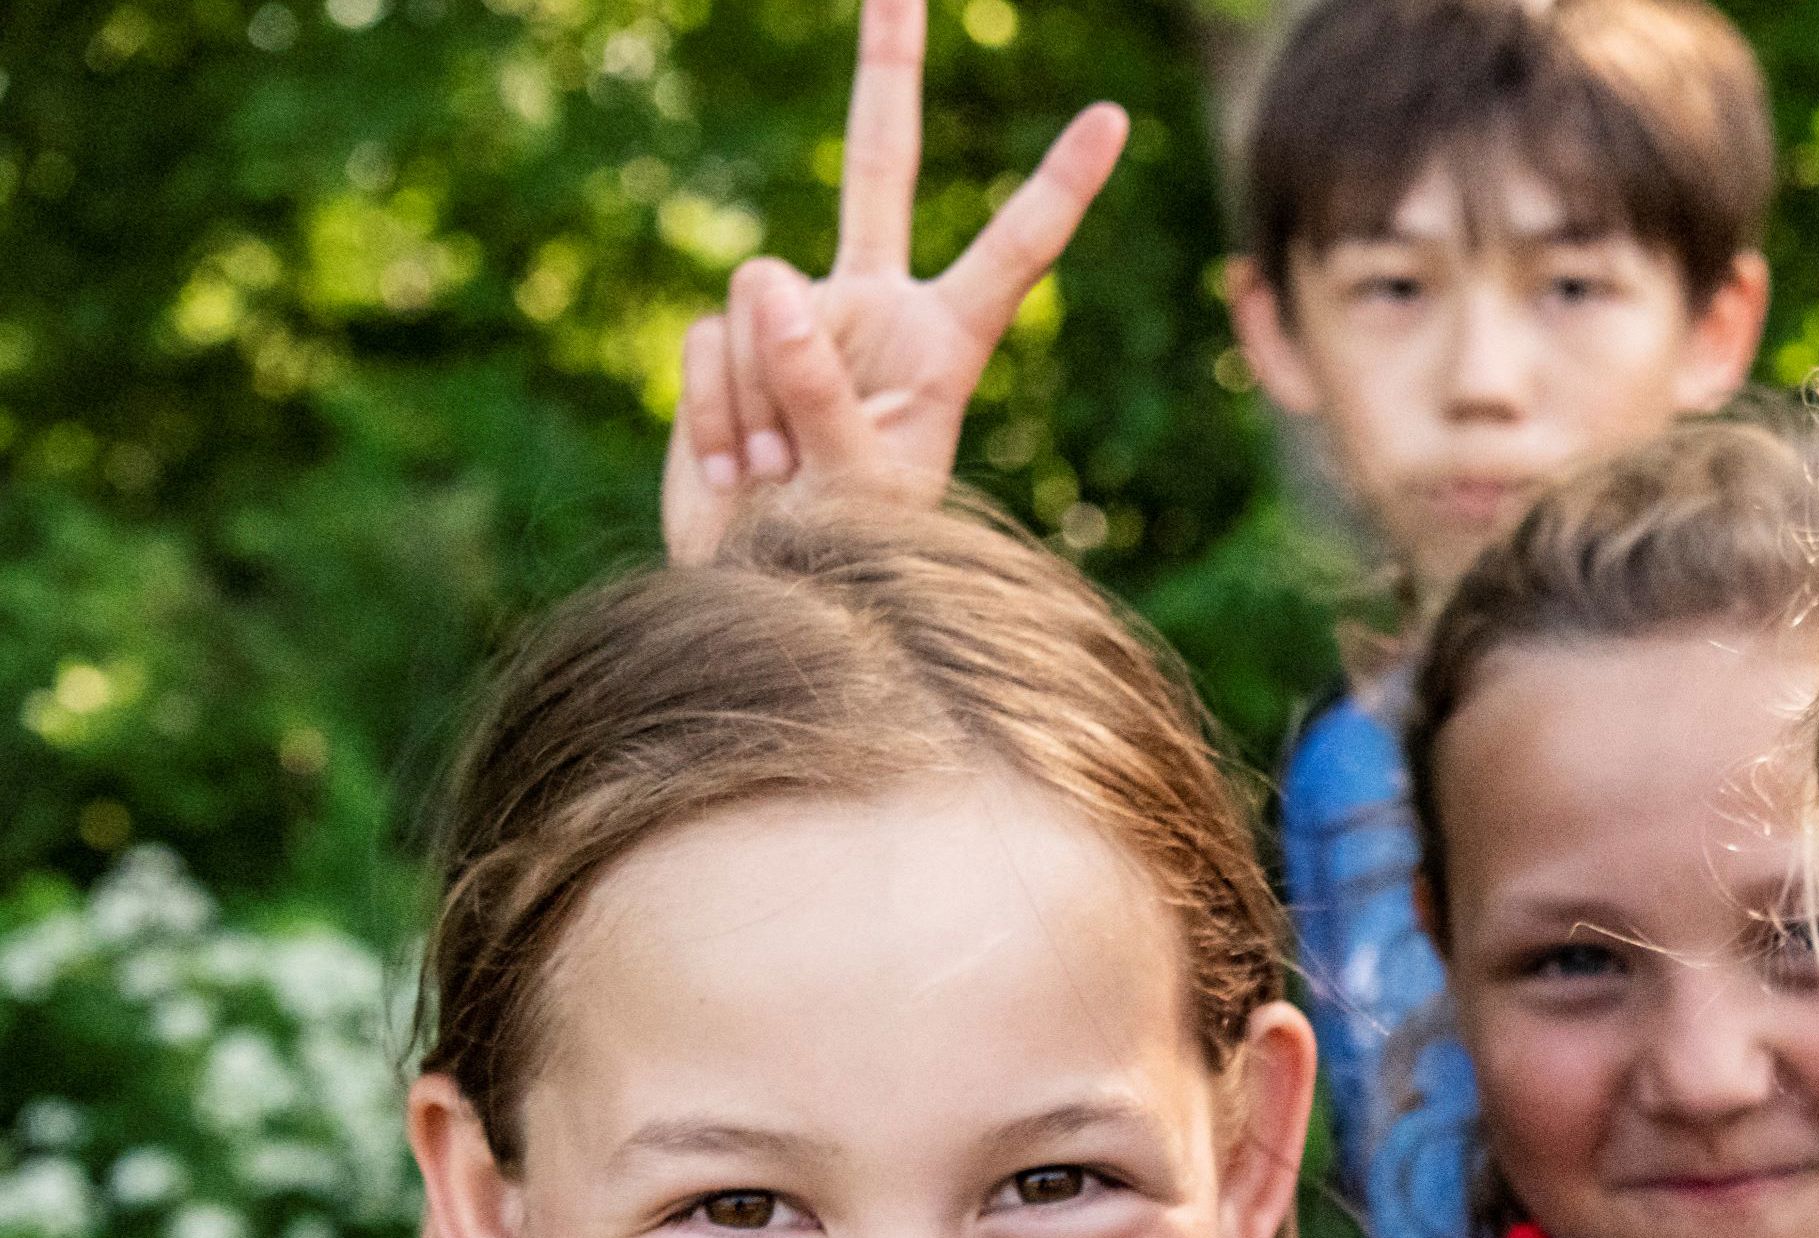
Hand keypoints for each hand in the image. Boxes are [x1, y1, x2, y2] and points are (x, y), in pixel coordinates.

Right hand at [660, 0, 1125, 562]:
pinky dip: (712, 419)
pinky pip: (706, 347)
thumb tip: (765, 277)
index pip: (1013, 248)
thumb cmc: (846, 556)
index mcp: (945, 342)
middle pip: (878, 163)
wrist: (767, 589)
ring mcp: (797, 318)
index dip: (1059, 185)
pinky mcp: (730, 340)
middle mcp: (874, 309)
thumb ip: (818, 387)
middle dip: (887, 67)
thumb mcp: (856, 487)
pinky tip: (736, 470)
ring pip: (755, 302)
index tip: (1111, 119)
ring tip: (781, 475)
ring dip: (755, 406)